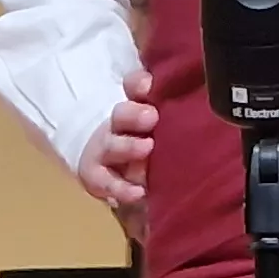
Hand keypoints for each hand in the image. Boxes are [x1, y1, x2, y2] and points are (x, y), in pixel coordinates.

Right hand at [78, 73, 159, 207]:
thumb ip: (164, 105)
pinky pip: (109, 184)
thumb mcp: (157, 122)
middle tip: (152, 117)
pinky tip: (138, 193)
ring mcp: (106, 152)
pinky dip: (122, 190)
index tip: (149, 86)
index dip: (140, 84)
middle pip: (122, 115)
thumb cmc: (145, 138)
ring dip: (128, 147)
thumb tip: (178, 89)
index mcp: (135, 105)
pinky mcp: (99, 179)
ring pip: (112, 147)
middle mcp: (118, 125)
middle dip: (134, 115)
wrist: (108, 165)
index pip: (134, 87)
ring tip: (147, 148)